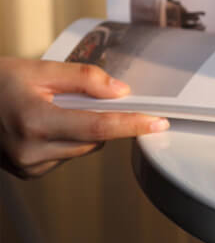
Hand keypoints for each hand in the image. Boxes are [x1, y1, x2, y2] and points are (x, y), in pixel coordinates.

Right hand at [0, 57, 168, 178]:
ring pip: (82, 148)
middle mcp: (31, 150)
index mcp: (36, 121)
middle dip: (105, 119)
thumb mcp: (41, 69)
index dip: (133, 124)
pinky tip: (48, 123)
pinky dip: (69, 139)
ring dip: (85, 129)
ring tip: (57, 108)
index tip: (158, 122)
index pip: (99, 126)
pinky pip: (66, 156)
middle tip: (94, 97)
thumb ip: (85, 78)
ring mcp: (27, 166)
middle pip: (95, 139)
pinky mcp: (28, 173)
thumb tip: (121, 92)